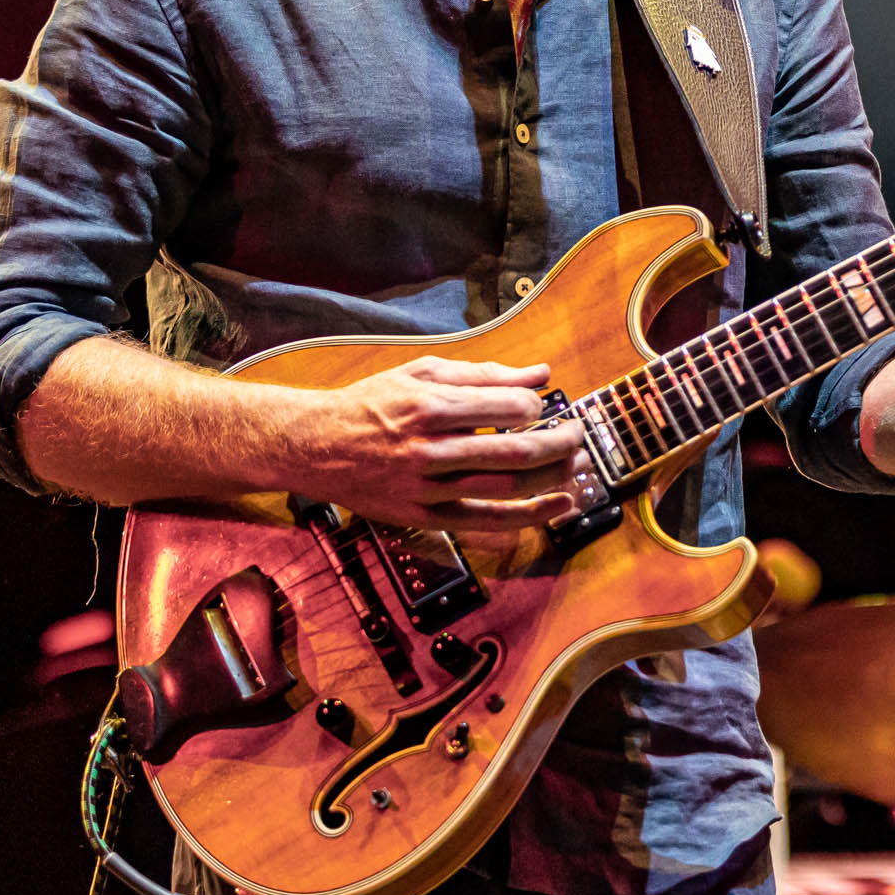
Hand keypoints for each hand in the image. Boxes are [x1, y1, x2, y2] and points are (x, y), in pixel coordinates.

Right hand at [291, 357, 590, 532]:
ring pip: (506, 489)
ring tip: (576, 465)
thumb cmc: (371, 403)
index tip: (543, 406)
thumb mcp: (422, 372)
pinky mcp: (425, 517)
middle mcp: (429, 450)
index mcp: (430, 407)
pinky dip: (529, 516)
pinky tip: (560, 505)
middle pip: (515, 454)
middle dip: (560, 444)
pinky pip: (487, 522)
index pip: (509, 410)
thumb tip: (541, 373)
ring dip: (552, 478)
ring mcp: (427, 489)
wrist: (315, 446)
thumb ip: (485, 373)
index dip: (538, 408)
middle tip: (579, 434)